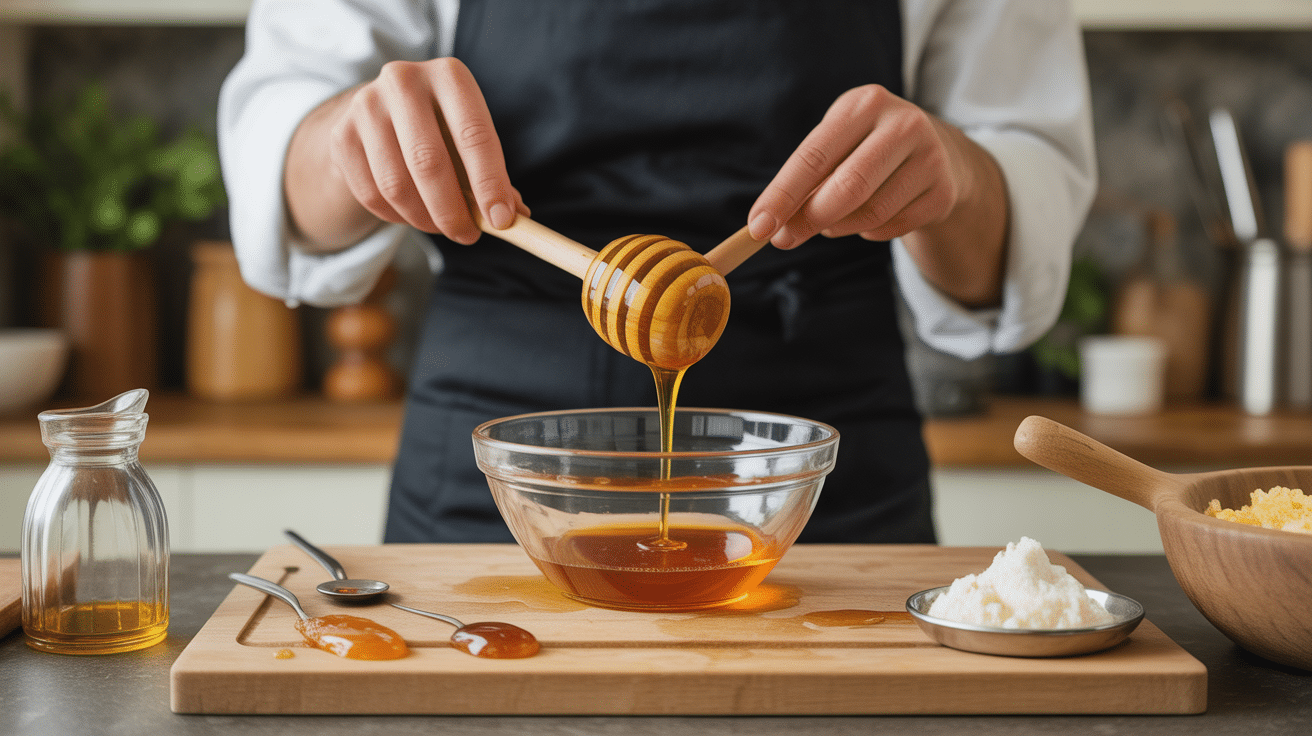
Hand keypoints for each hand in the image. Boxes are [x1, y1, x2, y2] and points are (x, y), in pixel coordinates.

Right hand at [287, 57, 526, 248]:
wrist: (382, 113)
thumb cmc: (442, 131)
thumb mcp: (471, 142)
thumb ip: (495, 177)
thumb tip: (516, 216)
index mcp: (450, 76)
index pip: (474, 135)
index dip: (489, 183)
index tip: (502, 222)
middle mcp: (404, 81)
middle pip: (428, 161)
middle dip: (452, 210)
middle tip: (467, 237)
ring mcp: (366, 105)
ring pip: (396, 184)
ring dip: (423, 219)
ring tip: (441, 226)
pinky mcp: (341, 135)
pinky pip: (371, 194)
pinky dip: (396, 217)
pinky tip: (411, 215)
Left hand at [747, 84, 1006, 305]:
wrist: (936, 153)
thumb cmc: (866, 150)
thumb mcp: (836, 147)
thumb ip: (805, 184)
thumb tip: (773, 227)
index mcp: (864, 103)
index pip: (814, 156)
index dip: (782, 195)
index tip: (758, 226)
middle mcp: (903, 123)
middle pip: (847, 187)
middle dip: (809, 219)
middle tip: (784, 239)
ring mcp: (930, 157)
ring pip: (870, 213)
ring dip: (840, 227)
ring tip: (833, 220)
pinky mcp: (943, 191)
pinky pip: (891, 227)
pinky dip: (870, 231)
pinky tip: (870, 217)